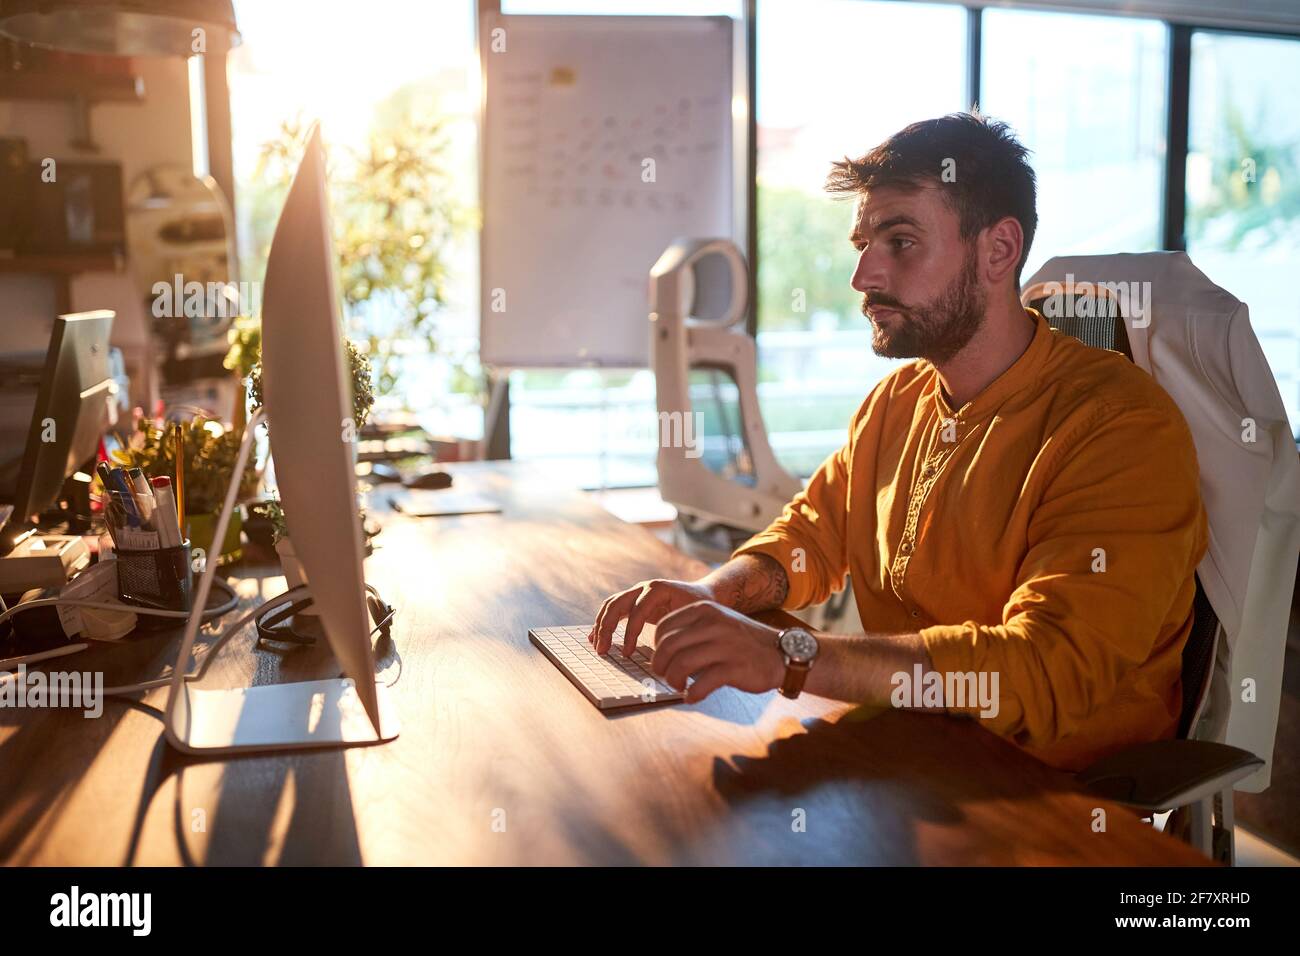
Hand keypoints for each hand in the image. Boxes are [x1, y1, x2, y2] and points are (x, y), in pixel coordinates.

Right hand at [589, 578, 715, 656]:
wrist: (704, 594)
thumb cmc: (702, 607)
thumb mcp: (695, 617)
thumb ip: (680, 630)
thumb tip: (667, 653)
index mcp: (658, 589)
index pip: (637, 611)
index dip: (630, 633)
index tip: (627, 654)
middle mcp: (644, 587)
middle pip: (617, 604)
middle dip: (607, 628)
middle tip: (602, 651)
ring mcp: (637, 592)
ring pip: (611, 605)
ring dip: (601, 625)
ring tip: (597, 646)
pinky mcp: (634, 601)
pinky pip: (614, 609)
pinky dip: (603, 622)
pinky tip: (595, 637)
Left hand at [651, 600, 784, 703]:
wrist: (782, 653)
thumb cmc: (744, 642)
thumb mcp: (718, 623)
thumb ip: (691, 630)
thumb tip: (660, 650)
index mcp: (704, 610)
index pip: (663, 626)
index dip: (656, 647)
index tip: (663, 660)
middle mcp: (713, 624)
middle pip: (667, 646)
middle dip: (660, 666)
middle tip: (665, 676)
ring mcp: (724, 645)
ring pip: (680, 664)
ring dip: (673, 681)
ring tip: (679, 687)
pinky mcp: (734, 668)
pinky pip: (701, 684)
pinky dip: (692, 694)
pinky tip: (692, 697)